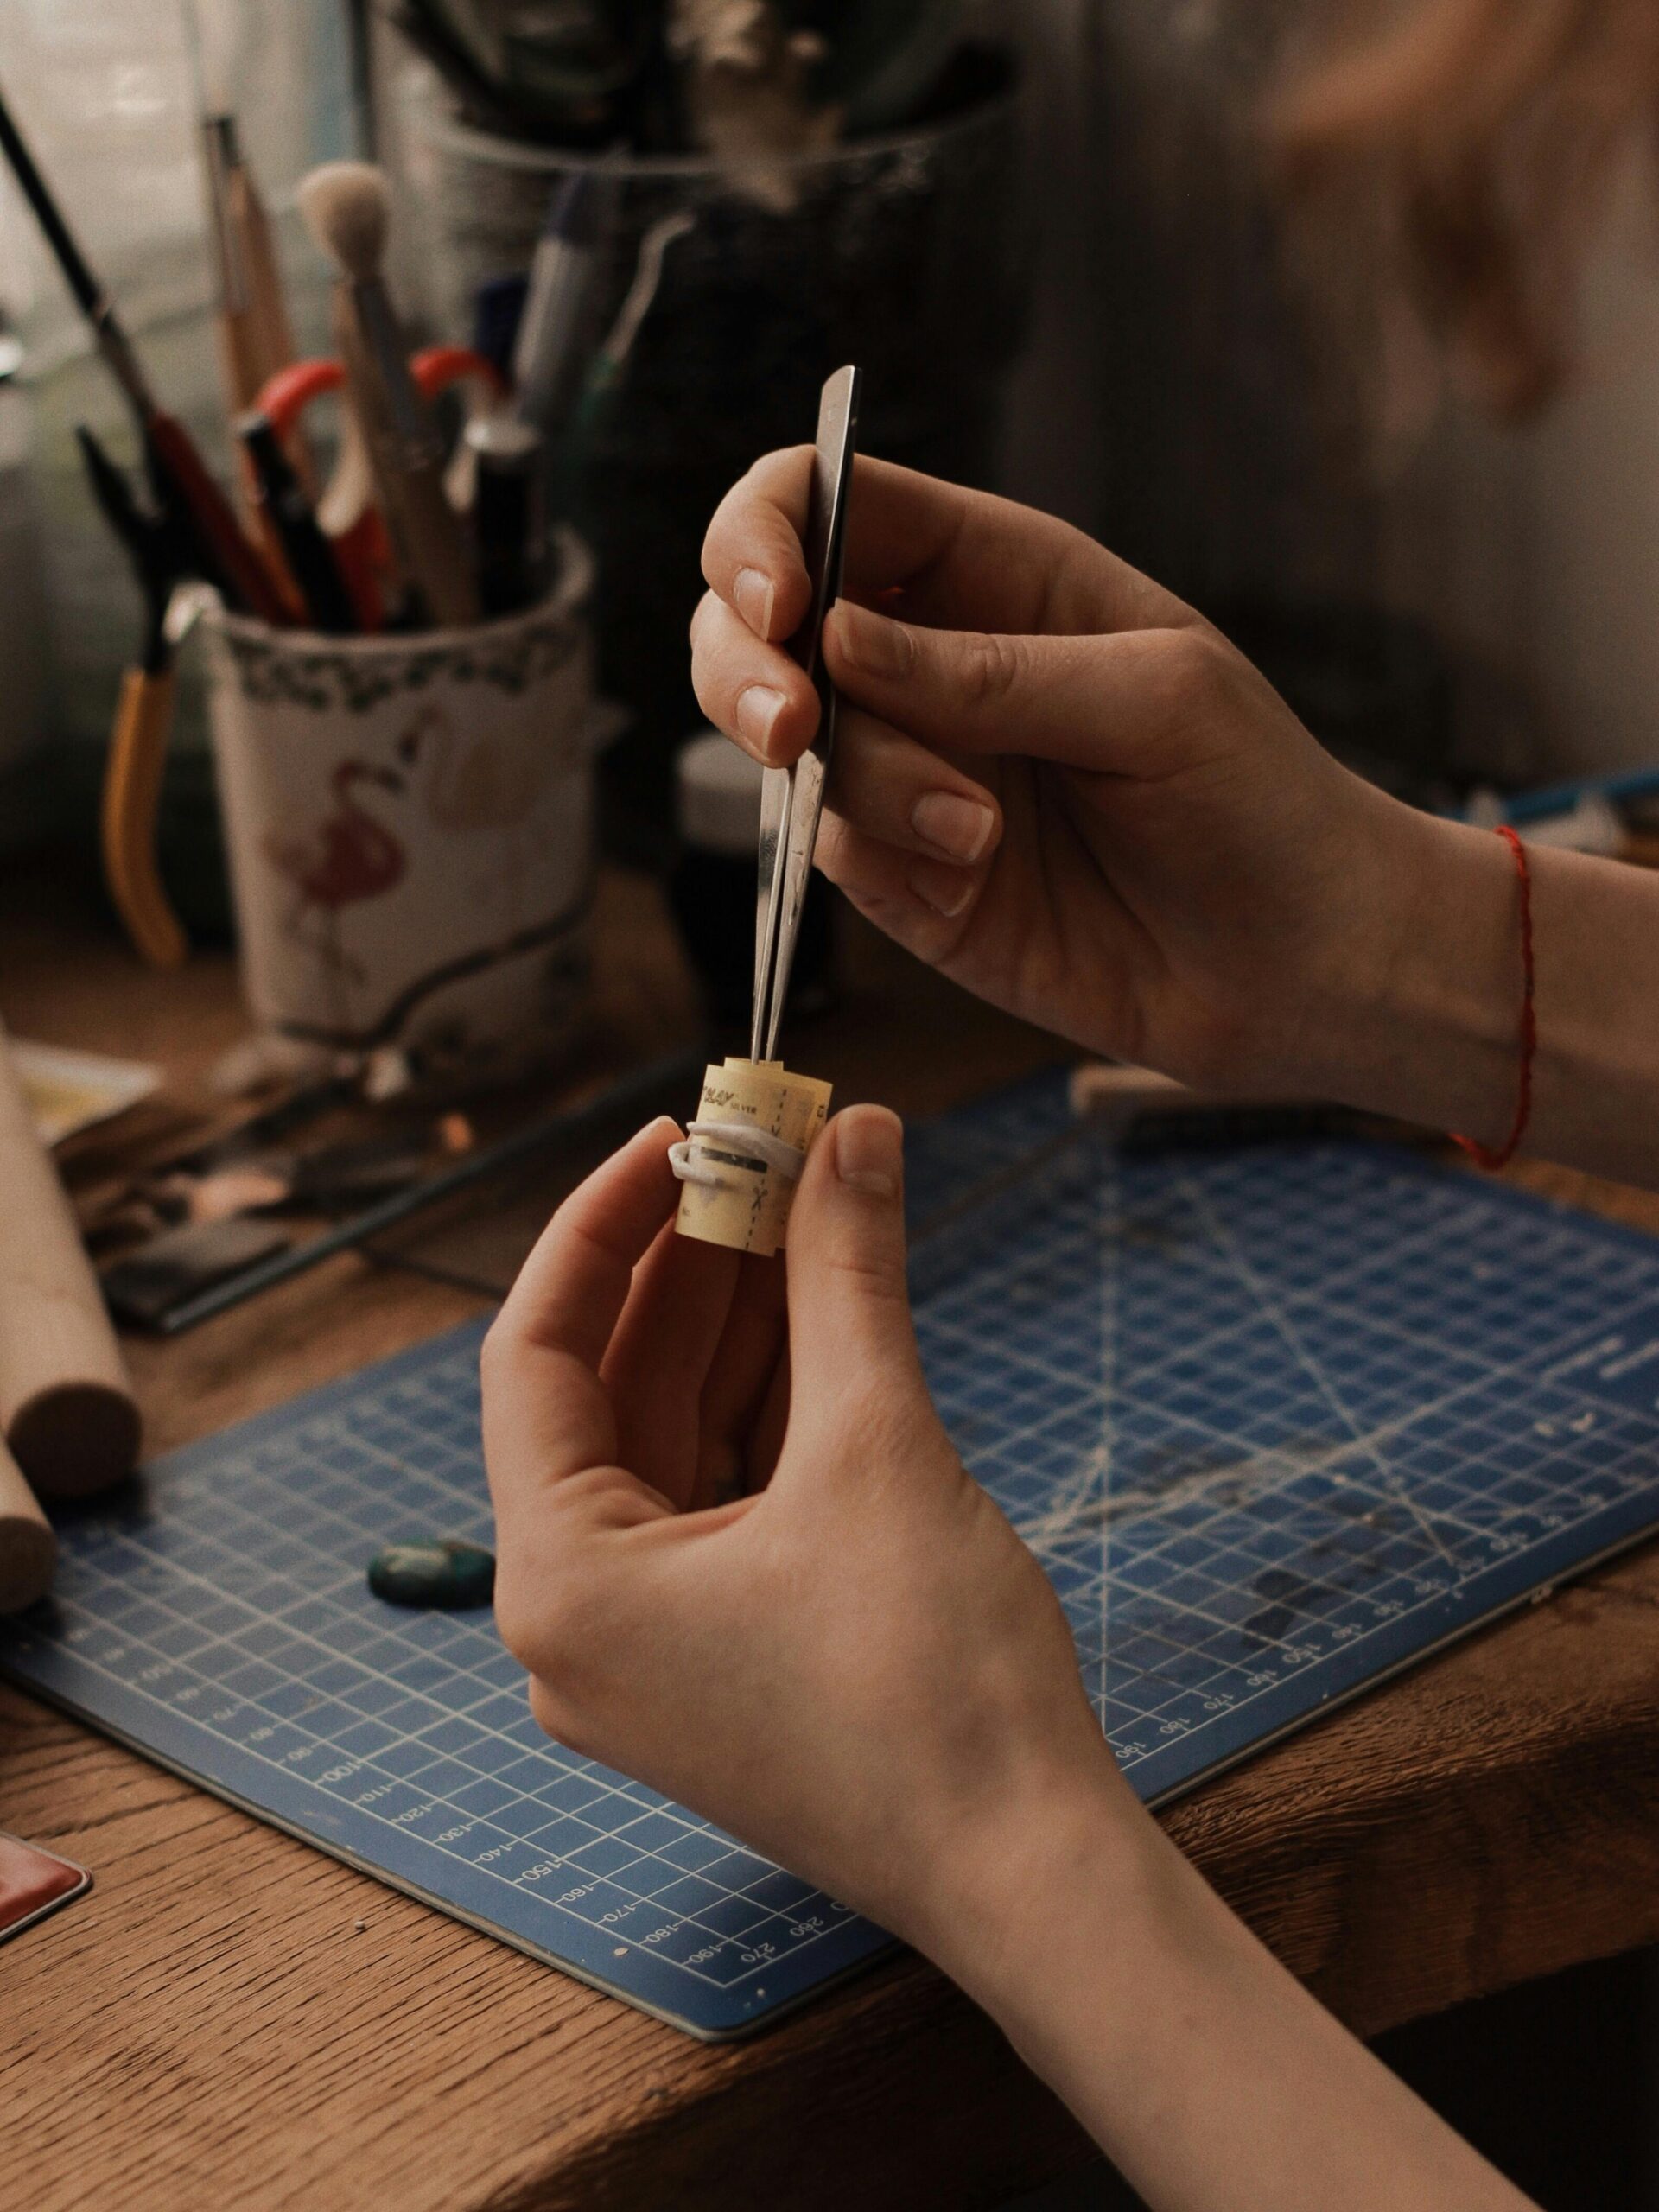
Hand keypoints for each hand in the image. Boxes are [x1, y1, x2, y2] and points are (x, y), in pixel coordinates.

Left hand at [482, 1113, 1536, 2211]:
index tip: (676, 1134)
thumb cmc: (937, 1691)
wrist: (1032, 1869)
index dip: (603, 1224)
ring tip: (804, 1204)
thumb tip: (852, 1137)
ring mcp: (651, 1648)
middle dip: (692, 1265)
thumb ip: (847, 1276)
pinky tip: (823, 1310)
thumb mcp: (879, 1447)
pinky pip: (722, 1496)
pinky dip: (769, 1405)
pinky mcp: (723, 1657)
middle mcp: (579, 1621)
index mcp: (562, 1582)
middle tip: (764, 1153)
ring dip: (740, 1324)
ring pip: (675, 1438)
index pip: (536, 1354)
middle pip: (612, 1391)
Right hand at [690, 450, 1500, 1113]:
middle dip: (743, 668)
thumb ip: (989, 669)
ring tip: (982, 836)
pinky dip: (887, 867)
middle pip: (755, 623)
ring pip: (791, 749)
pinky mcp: (906, 880)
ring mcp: (909, 773)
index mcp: (992, 573)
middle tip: (794, 731)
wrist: (1304, 967)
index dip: (766, 535)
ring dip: (865, 787)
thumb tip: (831, 636)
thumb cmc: (1260, 800)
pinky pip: (831, 856)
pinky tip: (979, 885)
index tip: (778, 606)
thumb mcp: (1154, 700)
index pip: (826, 504)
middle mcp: (929, 662)